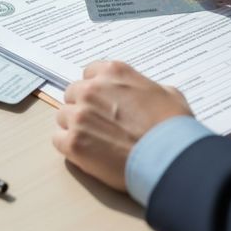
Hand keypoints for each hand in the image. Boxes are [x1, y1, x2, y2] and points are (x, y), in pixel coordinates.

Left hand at [52, 61, 191, 190]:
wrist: (168, 157)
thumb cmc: (172, 127)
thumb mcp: (167, 93)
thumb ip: (145, 87)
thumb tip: (143, 94)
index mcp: (113, 73)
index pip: (90, 73)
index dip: (96, 88)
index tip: (102, 100)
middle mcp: (92, 89)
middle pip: (73, 93)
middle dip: (83, 106)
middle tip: (98, 123)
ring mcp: (80, 115)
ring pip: (63, 116)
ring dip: (75, 126)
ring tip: (94, 141)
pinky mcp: (73, 142)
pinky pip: (58, 139)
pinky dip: (69, 146)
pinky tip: (85, 153)